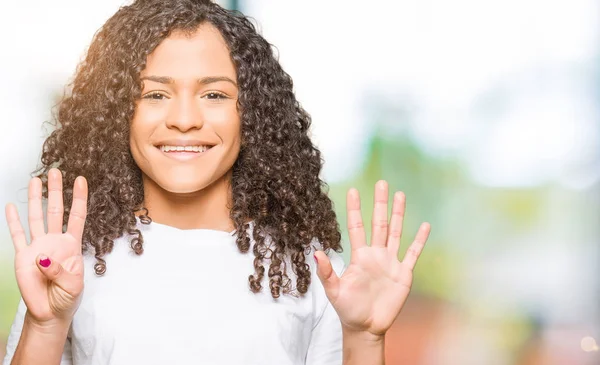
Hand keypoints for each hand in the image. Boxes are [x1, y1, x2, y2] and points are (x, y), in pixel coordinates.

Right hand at [5, 168, 87, 324]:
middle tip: (55, 171)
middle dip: (55, 191)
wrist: (50, 313)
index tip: (81, 179)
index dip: (79, 198)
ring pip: (36, 218)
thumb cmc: (67, 297)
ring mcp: (38, 247)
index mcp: (72, 246)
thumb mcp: (73, 286)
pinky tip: (11, 206)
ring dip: (35, 199)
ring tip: (35, 180)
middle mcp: (55, 241)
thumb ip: (60, 271)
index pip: (77, 217)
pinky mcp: (23, 257)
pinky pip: (17, 235)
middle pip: (56, 211)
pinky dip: (14, 220)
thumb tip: (43, 258)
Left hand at [315, 180, 429, 337]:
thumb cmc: (348, 310)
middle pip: (379, 223)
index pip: (357, 227)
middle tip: (382, 183)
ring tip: (400, 195)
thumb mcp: (334, 291)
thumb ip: (326, 272)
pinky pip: (413, 253)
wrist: (366, 328)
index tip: (353, 190)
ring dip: (398, 214)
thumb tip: (316, 253)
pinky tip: (424, 225)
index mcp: (359, 256)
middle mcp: (375, 254)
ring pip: (395, 232)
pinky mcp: (403, 274)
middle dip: (380, 203)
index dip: (354, 209)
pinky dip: (419, 240)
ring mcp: (390, 262)